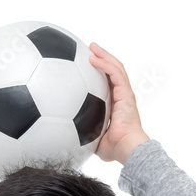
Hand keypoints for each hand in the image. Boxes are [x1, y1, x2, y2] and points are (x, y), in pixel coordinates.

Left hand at [88, 43, 149, 162]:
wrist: (126, 148)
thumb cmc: (115, 148)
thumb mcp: (93, 139)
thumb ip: (84, 134)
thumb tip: (69, 139)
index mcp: (115, 104)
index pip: (108, 83)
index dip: (100, 72)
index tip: (87, 65)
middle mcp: (121, 96)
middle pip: (113, 70)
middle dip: (102, 57)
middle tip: (90, 48)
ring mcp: (125, 93)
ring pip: (116, 67)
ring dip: (103, 55)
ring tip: (92, 46)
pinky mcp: (126, 93)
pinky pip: (115, 73)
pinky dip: (104, 64)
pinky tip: (93, 58)